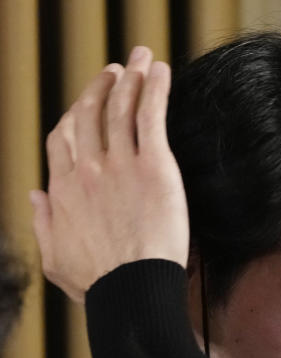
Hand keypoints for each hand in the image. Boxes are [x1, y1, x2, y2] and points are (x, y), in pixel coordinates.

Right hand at [30, 46, 187, 302]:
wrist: (132, 290)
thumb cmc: (100, 284)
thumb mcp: (55, 257)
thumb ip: (44, 223)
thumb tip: (37, 195)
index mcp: (63, 190)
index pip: (63, 140)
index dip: (74, 116)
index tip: (84, 105)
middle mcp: (87, 171)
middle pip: (89, 115)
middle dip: (102, 87)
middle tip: (115, 70)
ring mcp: (119, 166)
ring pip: (119, 109)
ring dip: (129, 79)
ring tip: (138, 61)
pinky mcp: (153, 167)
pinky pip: (150, 117)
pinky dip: (155, 90)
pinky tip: (159, 72)